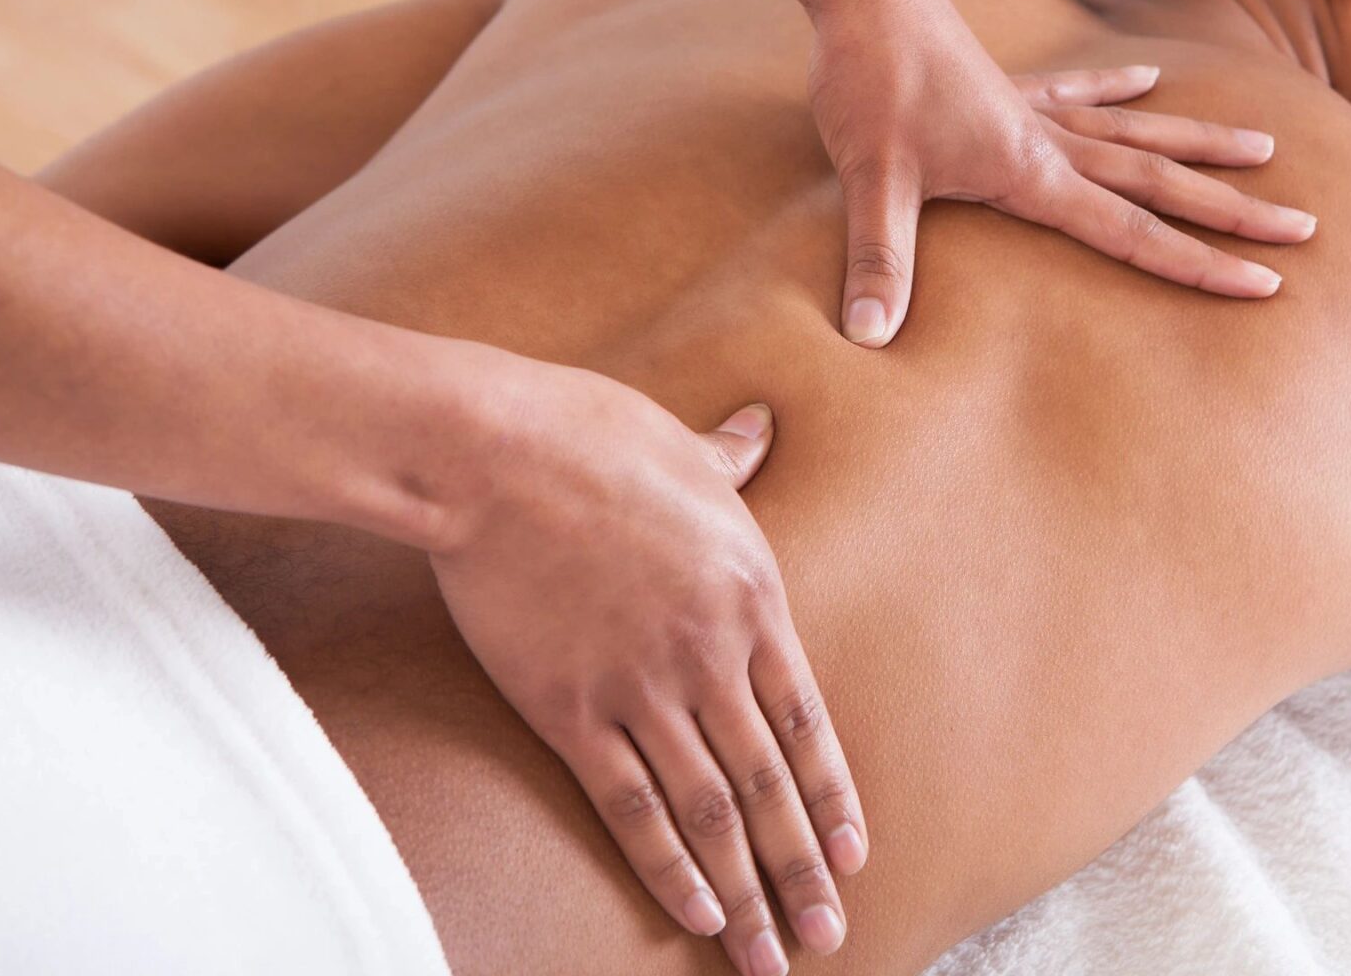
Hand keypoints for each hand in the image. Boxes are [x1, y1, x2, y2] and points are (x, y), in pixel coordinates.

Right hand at [424, 364, 863, 975]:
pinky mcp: (570, 710)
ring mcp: (641, 689)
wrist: (497, 456)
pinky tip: (695, 914)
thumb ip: (731, 459)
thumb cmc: (593, 437)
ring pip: (709, 813)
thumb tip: (758, 429)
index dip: (832, 797)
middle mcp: (709, 657)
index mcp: (751, 598)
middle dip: (800, 870)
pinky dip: (667, 868)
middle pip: (767, 785)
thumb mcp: (685, 447)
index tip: (853, 857)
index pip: (806, 723)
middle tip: (827, 937)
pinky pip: (631, 807)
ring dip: (744, 892)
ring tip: (767, 959)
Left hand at [805, 0, 1314, 346]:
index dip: (1198, 264)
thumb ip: (880, 259)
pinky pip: (1078, 91)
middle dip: (1231, 210)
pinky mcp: (1005, 83)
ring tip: (1263, 147)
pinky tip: (1151, 76)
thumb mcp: (871, 179)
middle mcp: (1047, 138)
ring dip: (1198, 144)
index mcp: (1030, 169)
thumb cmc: (867, 80)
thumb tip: (868, 336)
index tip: (1264, 283)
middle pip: (1158, 179)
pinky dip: (1117, 87)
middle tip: (1303, 226)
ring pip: (1136, 131)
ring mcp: (1031, 106)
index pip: (1132, 230)